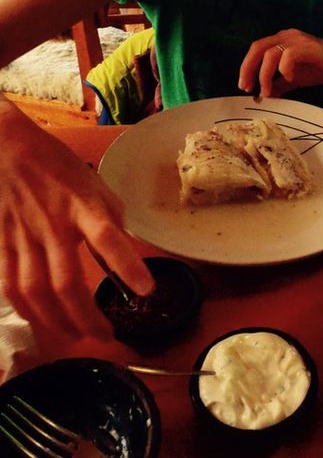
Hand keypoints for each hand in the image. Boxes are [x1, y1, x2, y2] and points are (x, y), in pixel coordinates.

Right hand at [0, 102, 153, 337]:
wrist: (7, 149)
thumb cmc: (58, 166)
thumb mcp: (94, 184)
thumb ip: (109, 218)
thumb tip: (121, 251)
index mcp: (82, 205)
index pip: (107, 236)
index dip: (127, 265)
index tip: (146, 290)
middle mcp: (54, 224)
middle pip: (67, 281)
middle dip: (87, 316)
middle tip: (105, 335)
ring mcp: (24, 237)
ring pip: (37, 291)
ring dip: (58, 321)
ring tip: (77, 334)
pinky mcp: (2, 244)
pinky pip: (11, 286)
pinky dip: (28, 310)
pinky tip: (42, 320)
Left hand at [238, 28, 322, 97]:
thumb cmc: (322, 68)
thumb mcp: (295, 78)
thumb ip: (279, 84)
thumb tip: (262, 96)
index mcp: (282, 40)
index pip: (256, 49)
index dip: (247, 67)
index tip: (245, 86)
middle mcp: (287, 36)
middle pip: (257, 48)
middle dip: (249, 69)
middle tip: (247, 88)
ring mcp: (298, 39)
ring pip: (270, 54)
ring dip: (265, 75)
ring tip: (268, 92)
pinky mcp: (308, 47)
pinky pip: (288, 56)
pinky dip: (284, 70)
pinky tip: (291, 79)